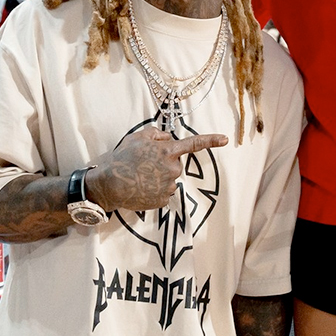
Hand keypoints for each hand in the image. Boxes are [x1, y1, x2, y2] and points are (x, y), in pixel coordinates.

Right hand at [88, 129, 228, 209]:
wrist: (109, 185)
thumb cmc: (121, 159)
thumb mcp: (137, 138)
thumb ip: (156, 135)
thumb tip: (168, 139)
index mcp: (168, 151)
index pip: (194, 144)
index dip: (211, 140)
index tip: (225, 139)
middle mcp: (173, 168)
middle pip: (176, 164)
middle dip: (164, 163)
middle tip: (144, 164)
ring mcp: (169, 185)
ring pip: (170, 179)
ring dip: (159, 177)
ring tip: (140, 177)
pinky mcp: (164, 200)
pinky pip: (164, 193)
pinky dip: (155, 190)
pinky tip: (142, 188)